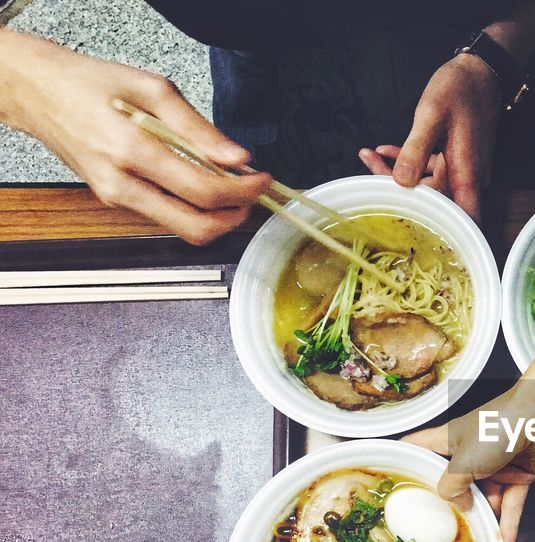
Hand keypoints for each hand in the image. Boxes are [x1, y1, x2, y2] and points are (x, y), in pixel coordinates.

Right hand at [0, 32, 270, 243]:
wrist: (37, 92)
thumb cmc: (90, 84)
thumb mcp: (152, 88)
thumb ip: (198, 127)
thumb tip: (237, 156)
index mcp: (132, 152)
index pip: (203, 191)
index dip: (243, 192)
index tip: (262, 179)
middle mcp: (122, 185)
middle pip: (195, 228)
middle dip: (235, 217)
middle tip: (253, 195)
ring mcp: (116, 199)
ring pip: (182, 229)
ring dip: (216, 216)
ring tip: (230, 186)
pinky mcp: (115, 202)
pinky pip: (165, 217)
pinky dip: (192, 208)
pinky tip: (200, 184)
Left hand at [359, 54, 502, 219]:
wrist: (480, 72)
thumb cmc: (459, 89)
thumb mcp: (431, 114)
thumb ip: (416, 148)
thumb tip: (400, 182)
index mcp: (465, 175)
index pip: (454, 219)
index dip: (432, 226)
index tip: (399, 215)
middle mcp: (468, 179)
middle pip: (436, 202)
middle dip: (400, 190)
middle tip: (370, 170)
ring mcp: (464, 171)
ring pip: (431, 185)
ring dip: (401, 174)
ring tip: (371, 156)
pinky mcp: (457, 161)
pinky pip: (433, 170)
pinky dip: (412, 162)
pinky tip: (386, 150)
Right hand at [403, 392, 534, 541]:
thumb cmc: (497, 427)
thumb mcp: (462, 461)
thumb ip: (451, 488)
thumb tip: (457, 506)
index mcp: (447, 441)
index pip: (418, 448)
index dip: (404, 462)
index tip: (393, 482)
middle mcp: (469, 454)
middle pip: (453, 483)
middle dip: (449, 506)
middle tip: (437, 530)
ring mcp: (495, 465)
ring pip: (485, 498)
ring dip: (484, 521)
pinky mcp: (519, 475)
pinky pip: (511, 504)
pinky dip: (509, 523)